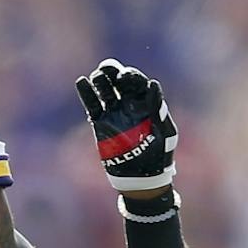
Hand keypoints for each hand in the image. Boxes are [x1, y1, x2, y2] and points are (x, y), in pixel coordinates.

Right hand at [75, 59, 177, 194]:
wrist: (142, 177)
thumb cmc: (159, 154)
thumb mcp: (165, 131)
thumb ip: (158, 108)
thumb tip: (152, 83)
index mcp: (146, 102)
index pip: (136, 81)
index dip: (130, 76)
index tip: (123, 79)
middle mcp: (129, 103)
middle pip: (118, 80)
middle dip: (112, 71)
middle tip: (106, 70)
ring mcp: (114, 112)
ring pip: (104, 89)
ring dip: (100, 80)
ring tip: (97, 77)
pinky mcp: (101, 123)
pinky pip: (92, 105)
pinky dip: (86, 93)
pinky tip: (81, 82)